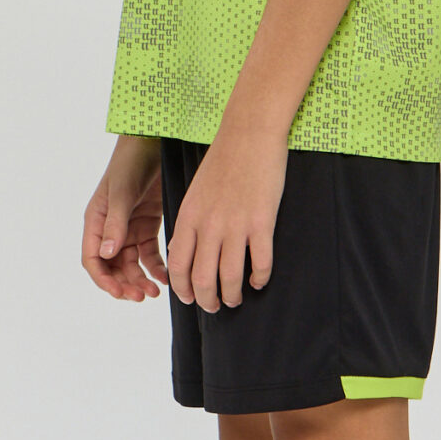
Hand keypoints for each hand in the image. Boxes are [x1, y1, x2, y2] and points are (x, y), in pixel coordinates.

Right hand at [82, 135, 167, 300]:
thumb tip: (105, 254)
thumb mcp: (121, 194)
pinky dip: (156, 267)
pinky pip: (149, 254)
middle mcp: (109, 229)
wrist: (152, 144)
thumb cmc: (130, 164)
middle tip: (142, 296)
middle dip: (125, 283)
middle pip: (112, 267)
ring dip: (141, 279)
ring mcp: (128, 229)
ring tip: (155, 292)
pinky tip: (166, 277)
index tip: (119, 292)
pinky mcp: (147, 226)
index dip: (104, 279)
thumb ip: (115, 224)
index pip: (93, 260)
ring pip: (131, 264)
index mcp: (95, 222)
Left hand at [167, 122, 287, 310]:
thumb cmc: (223, 161)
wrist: (249, 133)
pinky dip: (260, 278)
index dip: (183, 289)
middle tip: (215, 307)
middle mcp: (208, 225)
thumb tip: (183, 252)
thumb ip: (190, 223)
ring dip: (232, 296)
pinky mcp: (262, 221)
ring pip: (229, 277)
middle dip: (207, 301)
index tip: (191, 298)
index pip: (178, 265)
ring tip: (236, 299)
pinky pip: (260, 263)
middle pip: (202, 279)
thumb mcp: (195, 192)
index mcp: (188, 217)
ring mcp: (235, 225)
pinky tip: (259, 280)